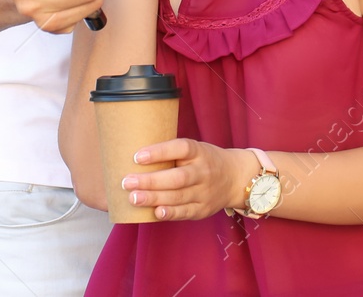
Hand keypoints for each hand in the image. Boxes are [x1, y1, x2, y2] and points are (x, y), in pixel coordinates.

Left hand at [121, 139, 253, 220]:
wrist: (235, 177)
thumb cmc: (204, 161)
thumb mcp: (194, 150)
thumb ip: (172, 154)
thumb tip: (135, 159)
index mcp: (199, 152)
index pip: (180, 148)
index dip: (159, 152)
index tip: (137, 156)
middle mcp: (204, 171)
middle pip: (177, 177)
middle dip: (150, 181)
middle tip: (127, 182)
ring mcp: (205, 192)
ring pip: (178, 196)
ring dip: (154, 198)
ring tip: (133, 198)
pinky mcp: (203, 209)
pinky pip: (185, 212)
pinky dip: (170, 213)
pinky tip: (155, 212)